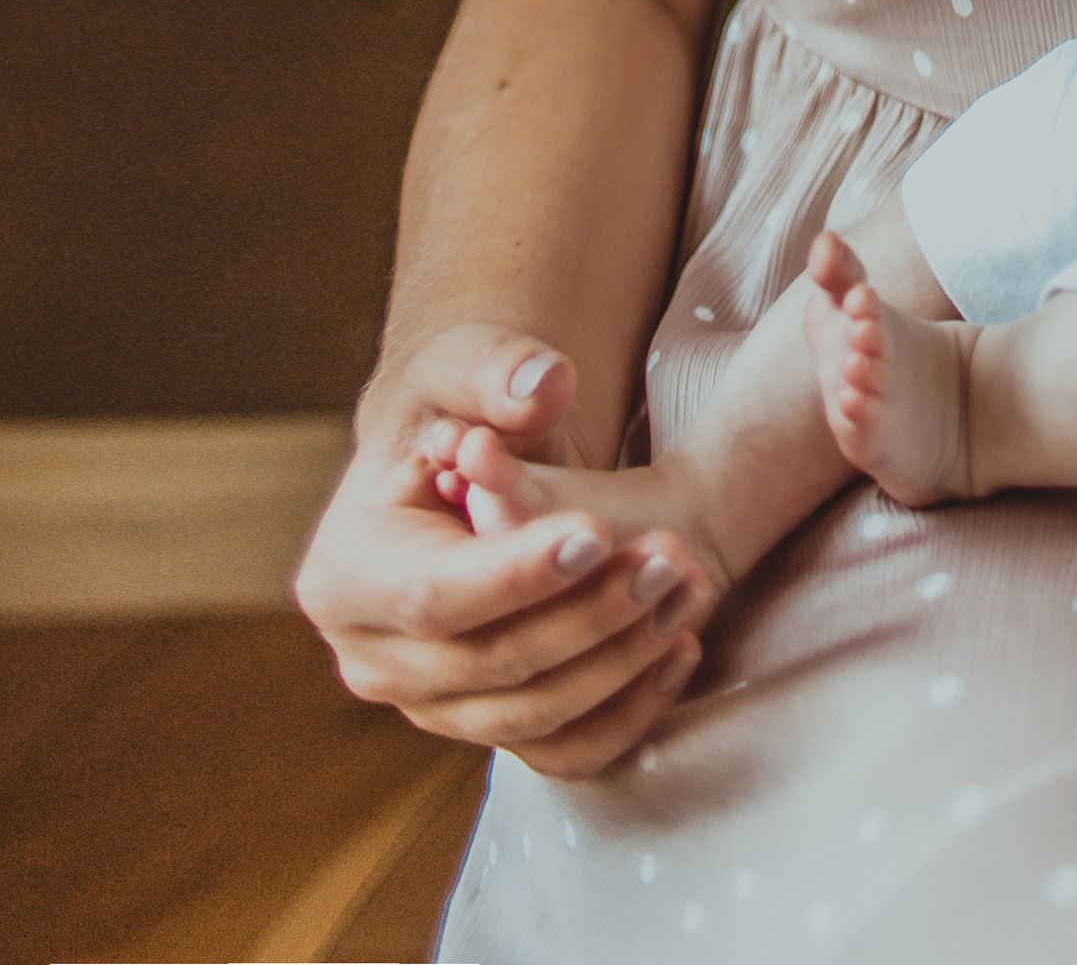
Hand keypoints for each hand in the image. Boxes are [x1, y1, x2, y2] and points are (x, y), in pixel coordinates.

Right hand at [295, 327, 717, 778]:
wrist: (457, 471)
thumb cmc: (451, 407)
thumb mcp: (458, 366)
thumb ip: (497, 369)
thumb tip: (542, 385)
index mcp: (344, 576)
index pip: (433, 595)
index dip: (515, 574)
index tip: (597, 534)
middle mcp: (372, 660)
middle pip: (490, 665)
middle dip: (588, 615)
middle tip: (671, 559)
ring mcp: (427, 707)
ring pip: (532, 716)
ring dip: (620, 662)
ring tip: (690, 591)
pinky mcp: (485, 728)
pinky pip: (562, 752)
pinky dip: (628, 712)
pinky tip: (682, 649)